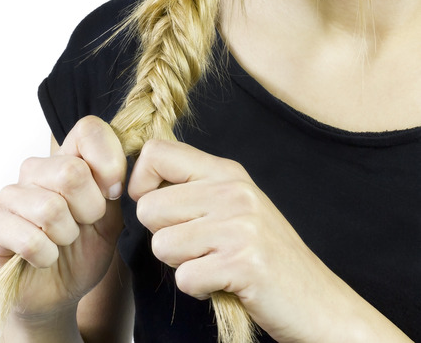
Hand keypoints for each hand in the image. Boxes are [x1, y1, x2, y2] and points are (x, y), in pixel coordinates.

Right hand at [0, 116, 126, 318]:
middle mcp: (36, 170)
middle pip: (71, 171)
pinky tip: (44, 259)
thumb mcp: (111, 220)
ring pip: (50, 208)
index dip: (109, 161)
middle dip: (89, 211)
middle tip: (82, 226)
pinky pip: (29, 238)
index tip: (112, 194)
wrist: (58, 293)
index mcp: (67, 159)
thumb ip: (114, 188)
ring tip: (61, 244)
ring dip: (66, 238)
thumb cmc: (82, 252)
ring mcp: (10, 195)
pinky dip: (46, 256)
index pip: (88, 129)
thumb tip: (115, 172)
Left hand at [127, 139, 393, 341]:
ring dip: (182, 265)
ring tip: (215, 264)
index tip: (158, 210)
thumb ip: (190, 188)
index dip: (140, 183)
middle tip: (200, 248)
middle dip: (164, 236)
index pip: (155, 153)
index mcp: (226, 172)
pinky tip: (224, 284)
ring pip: (161, 245)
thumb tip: (136, 183)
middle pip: (148, 208)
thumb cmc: (264, 255)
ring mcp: (240, 226)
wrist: (319, 302)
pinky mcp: (244, 263)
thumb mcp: (231, 205)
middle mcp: (233, 191)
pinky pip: (184, 277)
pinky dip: (198, 289)